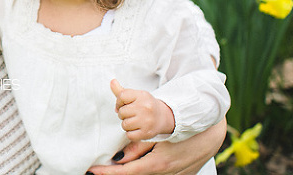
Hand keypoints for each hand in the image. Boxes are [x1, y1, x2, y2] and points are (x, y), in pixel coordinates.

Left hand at [86, 119, 226, 174]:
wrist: (207, 134)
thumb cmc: (180, 131)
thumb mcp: (156, 136)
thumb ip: (137, 146)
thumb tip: (119, 157)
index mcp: (157, 164)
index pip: (127, 172)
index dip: (109, 173)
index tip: (93, 171)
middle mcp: (164, 173)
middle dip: (114, 173)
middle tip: (97, 169)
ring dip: (128, 170)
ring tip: (109, 167)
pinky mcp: (176, 174)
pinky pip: (154, 173)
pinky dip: (141, 170)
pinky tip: (132, 164)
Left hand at [111, 79, 174, 141]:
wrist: (163, 117)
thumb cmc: (145, 105)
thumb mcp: (136, 95)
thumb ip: (121, 90)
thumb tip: (112, 81)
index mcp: (142, 96)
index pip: (121, 96)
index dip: (119, 102)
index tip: (124, 104)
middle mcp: (145, 107)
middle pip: (121, 112)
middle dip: (123, 114)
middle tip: (131, 114)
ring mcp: (147, 121)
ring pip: (124, 124)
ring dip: (126, 124)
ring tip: (134, 121)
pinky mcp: (147, 133)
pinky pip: (129, 135)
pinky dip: (130, 133)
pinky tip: (136, 129)